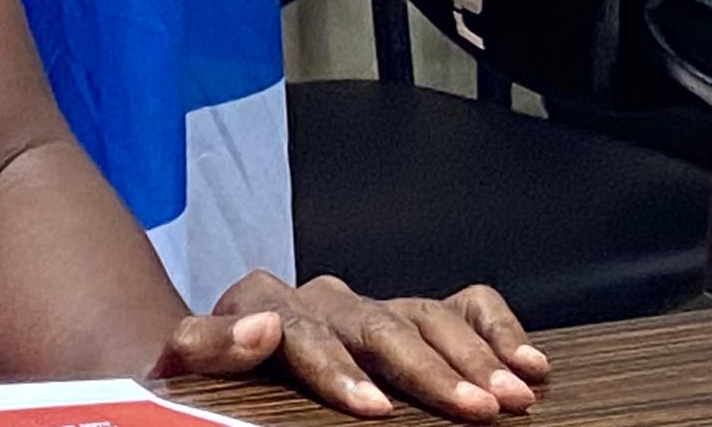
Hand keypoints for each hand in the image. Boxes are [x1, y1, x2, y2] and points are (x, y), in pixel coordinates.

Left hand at [154, 273, 547, 418]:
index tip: (372, 408)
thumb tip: (260, 328)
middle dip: (427, 371)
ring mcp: (369, 307)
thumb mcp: (181, 368)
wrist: (224, 358)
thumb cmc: (203, 379)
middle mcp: (319, 301)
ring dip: (473, 358)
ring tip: (512, 400)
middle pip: (375, 325)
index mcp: (258, 309)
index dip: (337, 370)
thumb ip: (204, 347)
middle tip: (475, 411)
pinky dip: (497, 329)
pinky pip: (461, 306)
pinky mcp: (408, 316)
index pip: (297, 331)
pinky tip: (530, 366)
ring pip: (425, 316)